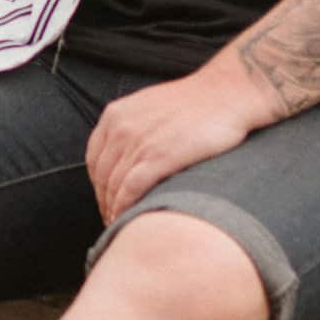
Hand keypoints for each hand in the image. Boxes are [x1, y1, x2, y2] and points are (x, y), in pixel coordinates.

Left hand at [85, 69, 269, 223]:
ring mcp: (138, 143)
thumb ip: (132, 126)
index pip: (94, 159)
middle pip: (102, 176)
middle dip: (105, 201)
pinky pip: (130, 191)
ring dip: (114, 210)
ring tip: (122, 225)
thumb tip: (125, 154)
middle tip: (113, 218)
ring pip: (114, 186)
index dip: (99, 184)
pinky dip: (124, 209)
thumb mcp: (149, 106)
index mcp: (115, 115)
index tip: (107, 199)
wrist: (225, 93)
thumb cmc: (194, 103)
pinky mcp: (158, 157)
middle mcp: (121, 128)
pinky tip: (130, 220)